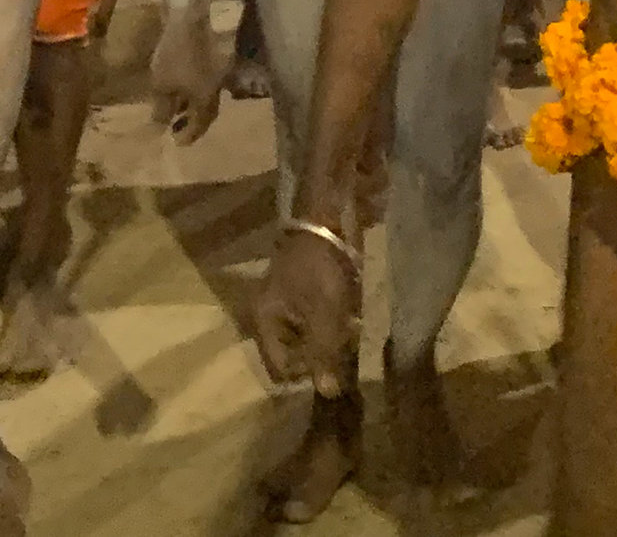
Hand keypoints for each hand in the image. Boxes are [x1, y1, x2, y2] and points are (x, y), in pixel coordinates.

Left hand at [146, 0, 222, 141]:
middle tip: (176, 128)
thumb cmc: (176, 54)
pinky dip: (191, 88)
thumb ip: (162, 108)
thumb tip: (159, 126)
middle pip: (206, 111)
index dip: (188, 135)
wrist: (191, 15)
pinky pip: (202, 81)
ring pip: (204, 95)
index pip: (200, 125)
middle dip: (191, 121)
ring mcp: (216, 71)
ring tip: (174, 108)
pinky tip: (179, 84)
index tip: (176, 142)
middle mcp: (216, 88)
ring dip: (190, 104)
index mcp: (206, 100)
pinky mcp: (211, 56)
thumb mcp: (162, 84)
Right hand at [253, 223, 360, 396]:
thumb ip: (323, 355)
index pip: (281, 370)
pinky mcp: (307, 299)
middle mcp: (272, 319)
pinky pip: (319, 326)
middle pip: (296, 358)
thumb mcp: (323, 313)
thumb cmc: (321, 268)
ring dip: (332, 342)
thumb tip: (327, 395)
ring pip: (311, 343)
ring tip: (351, 329)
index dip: (307, 374)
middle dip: (322, 357)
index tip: (331, 366)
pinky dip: (335, 327)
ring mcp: (290, 308)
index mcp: (265, 321)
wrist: (330, 220)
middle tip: (345, 345)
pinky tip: (351, 318)